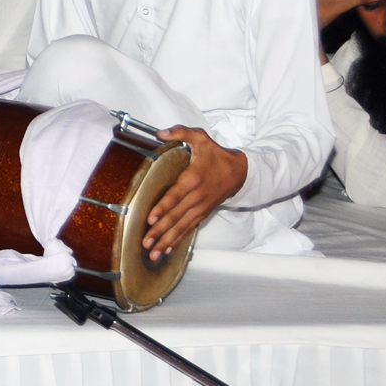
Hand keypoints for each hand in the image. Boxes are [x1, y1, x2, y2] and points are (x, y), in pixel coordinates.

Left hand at [143, 127, 246, 257]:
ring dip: (166, 240)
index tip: (150, 218)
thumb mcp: (201, 138)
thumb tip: (161, 133)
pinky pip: (188, 229)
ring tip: (153, 252)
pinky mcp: (202, 213)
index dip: (163, 208)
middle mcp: (196, 197)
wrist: (240, 171)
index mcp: (193, 179)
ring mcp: (200, 208)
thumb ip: (181, 132)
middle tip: (145, 242)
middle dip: (160, 231)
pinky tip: (166, 250)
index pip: (175, 196)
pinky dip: (177, 241)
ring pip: (181, 227)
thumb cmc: (216, 155)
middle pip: (176, 216)